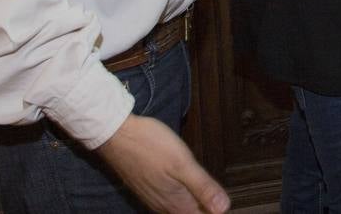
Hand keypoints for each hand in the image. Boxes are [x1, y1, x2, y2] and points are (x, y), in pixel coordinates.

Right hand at [98, 114, 229, 213]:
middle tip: (217, 188)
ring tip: (207, 185)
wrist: (117, 135)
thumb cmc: (149, 145)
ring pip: (181, 207)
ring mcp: (154, 199)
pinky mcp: (147, 189)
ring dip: (195, 199)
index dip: (216, 207)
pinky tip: (185, 181)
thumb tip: (223, 208)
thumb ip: (203, 186)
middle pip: (192, 213)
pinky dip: (182, 194)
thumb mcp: (182, 163)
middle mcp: (164, 206)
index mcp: (177, 204)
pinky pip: (169, 199)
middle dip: (207, 204)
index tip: (223, 195)